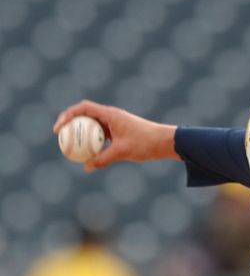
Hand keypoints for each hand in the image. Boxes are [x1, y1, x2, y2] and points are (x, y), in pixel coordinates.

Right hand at [53, 100, 178, 171]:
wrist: (165, 142)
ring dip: (81, 135)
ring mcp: (114, 124)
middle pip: (84, 116)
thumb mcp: (122, 151)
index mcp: (111, 114)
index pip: (83, 108)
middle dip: (70, 125)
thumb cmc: (146, 142)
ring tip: (70, 148)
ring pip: (92, 127)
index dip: (67, 115)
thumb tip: (86, 167)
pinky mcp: (118, 133)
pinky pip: (100, 136)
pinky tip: (87, 156)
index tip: (58, 130)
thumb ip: (103, 159)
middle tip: (60, 139)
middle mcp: (111, 116)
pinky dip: (92, 143)